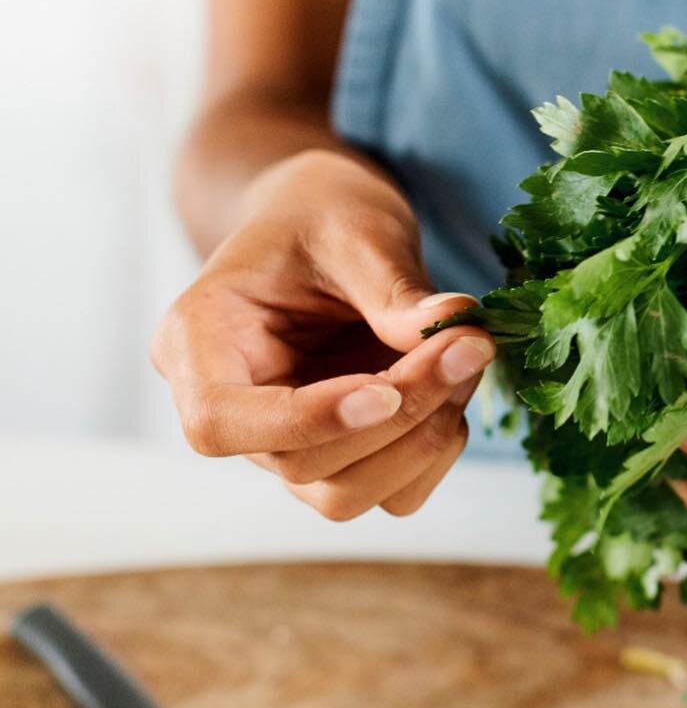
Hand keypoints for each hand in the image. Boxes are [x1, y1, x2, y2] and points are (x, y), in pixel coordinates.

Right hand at [151, 149, 494, 519]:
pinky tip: (456, 385)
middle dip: (399, 416)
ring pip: (346, 494)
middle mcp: (231, 407)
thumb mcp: (354, 227)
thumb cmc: (321, 212)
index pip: (222, 421)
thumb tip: (453, 325)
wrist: (325, 218)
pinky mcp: (338, 453)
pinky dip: (435, 451)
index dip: (307, 421)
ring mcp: (284, 441)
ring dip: (423, 439)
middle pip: (301, 465)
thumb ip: (392, 285)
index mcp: (198, 344)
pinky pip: (388, 493)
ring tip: (467, 357)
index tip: (388, 391)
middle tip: (468, 344)